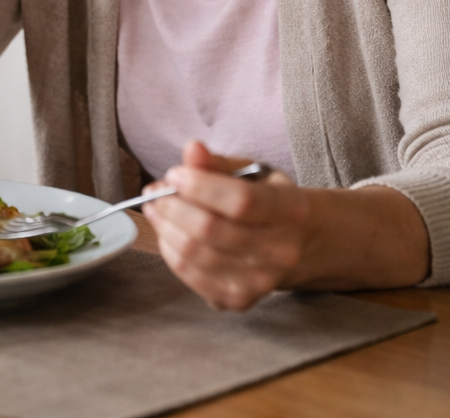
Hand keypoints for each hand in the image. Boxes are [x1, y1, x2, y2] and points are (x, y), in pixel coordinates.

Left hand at [143, 141, 309, 310]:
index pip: (240, 201)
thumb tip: (192, 149)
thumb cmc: (265, 200)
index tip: (173, 174)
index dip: (199, 186)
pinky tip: (168, 233)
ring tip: (156, 209)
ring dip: (165, 227)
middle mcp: (282, 251)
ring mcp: (261, 281)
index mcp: (291, 210)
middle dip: (171, 206)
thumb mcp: (250, 173)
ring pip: (195, 254)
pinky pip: (190, 276)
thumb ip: (218, 163)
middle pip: (211, 230)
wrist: (294, 244)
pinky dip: (170, 251)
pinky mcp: (240, 300)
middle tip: (154, 192)